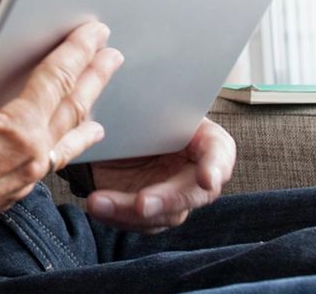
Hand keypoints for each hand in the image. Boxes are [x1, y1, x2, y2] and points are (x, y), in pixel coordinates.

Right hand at [0, 3, 123, 247]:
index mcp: (17, 131)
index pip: (57, 79)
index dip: (77, 51)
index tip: (94, 32)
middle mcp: (30, 158)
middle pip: (73, 108)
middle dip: (95, 77)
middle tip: (112, 55)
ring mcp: (24, 179)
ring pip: (66, 140)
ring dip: (85, 114)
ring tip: (100, 101)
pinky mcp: (11, 192)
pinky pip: (52, 161)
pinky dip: (66, 144)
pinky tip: (65, 143)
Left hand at [84, 118, 234, 231]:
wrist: (112, 127)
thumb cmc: (135, 109)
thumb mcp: (138, 103)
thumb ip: (142, 105)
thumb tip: (129, 94)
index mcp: (202, 139)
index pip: (218, 152)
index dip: (215, 167)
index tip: (206, 179)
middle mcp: (194, 171)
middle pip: (191, 194)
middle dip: (166, 200)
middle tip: (141, 204)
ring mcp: (173, 194)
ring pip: (163, 214)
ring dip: (129, 212)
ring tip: (97, 203)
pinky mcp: (150, 209)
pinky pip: (139, 221)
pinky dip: (116, 216)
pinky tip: (97, 207)